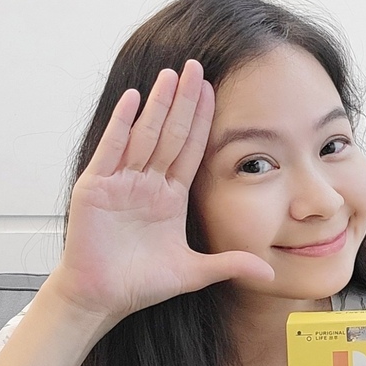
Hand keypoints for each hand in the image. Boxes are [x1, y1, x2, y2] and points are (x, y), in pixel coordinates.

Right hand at [49, 61, 274, 321]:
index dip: (201, 121)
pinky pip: (111, 150)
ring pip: (143, 135)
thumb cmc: (141, 283)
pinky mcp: (96, 188)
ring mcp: (120, 182)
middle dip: (183, 101)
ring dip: (157, 104)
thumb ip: (230, 264)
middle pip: (169, 134)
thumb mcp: (194, 272)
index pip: (190, 149)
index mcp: (169, 197)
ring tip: (170, 73)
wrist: (102, 298)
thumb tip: (269, 272)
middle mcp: (146, 183)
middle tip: (195, 66)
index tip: (213, 90)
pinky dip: (121, 124)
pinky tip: (132, 98)